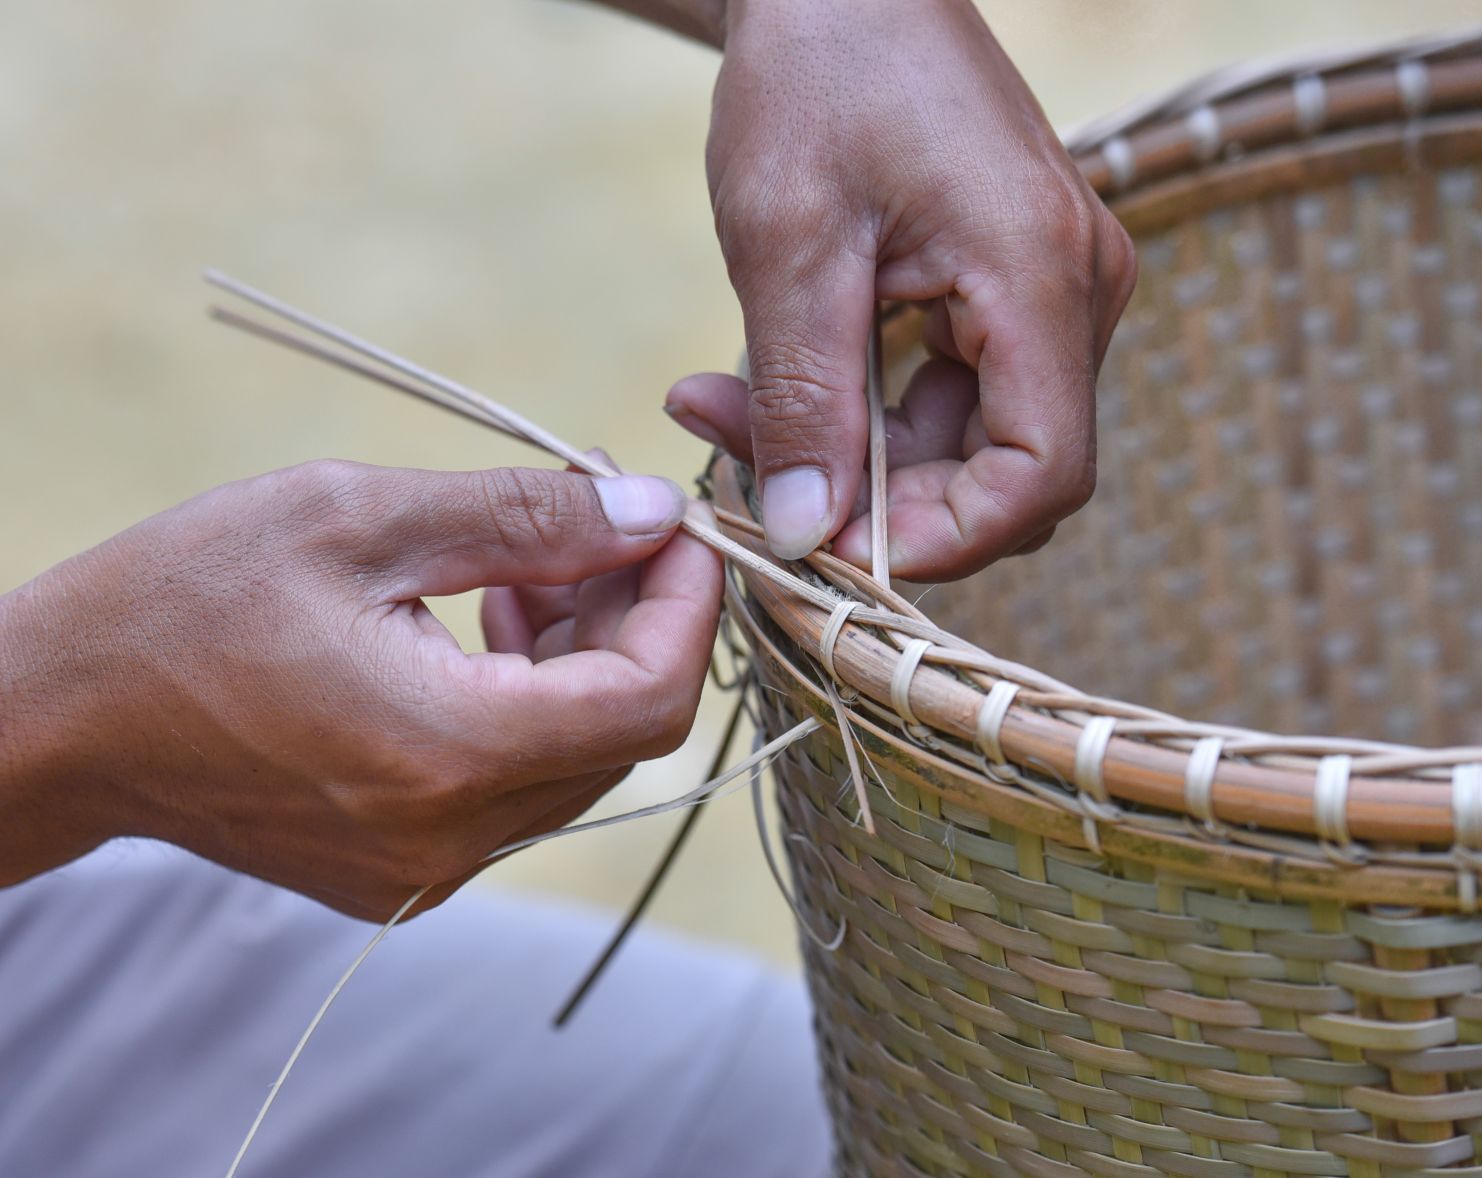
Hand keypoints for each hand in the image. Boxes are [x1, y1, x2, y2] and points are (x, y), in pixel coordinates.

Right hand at [0, 460, 720, 919]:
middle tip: (595, 530)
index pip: (649, 699)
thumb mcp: (358, 519)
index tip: (674, 530)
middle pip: (621, 734)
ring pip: (573, 763)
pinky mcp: (399, 873)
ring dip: (579, 663)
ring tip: (519, 575)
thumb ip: (524, 520)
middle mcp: (452, 836)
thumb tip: (648, 511)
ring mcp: (425, 869)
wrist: (56, 718)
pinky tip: (476, 633)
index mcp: (449, 752)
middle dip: (633, 623)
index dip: (686, 608)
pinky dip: (526, 709)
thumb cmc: (184, 599)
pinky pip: (514, 792)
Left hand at [664, 0, 1135, 579]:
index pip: (1043, 476)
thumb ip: (803, 397)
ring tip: (735, 411)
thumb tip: (805, 537)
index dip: (946, 539)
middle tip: (753, 475)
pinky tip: (787, 381)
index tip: (832, 544)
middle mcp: (1076, 290)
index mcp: (1040, 276)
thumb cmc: (818, 73)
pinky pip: (962, 392)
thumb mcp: (789, 242)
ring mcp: (1053, 287)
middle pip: (1010, 472)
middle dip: (883, 501)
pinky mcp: (1015, 285)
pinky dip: (876, 411)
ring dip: (862, 457)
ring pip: (976, 442)